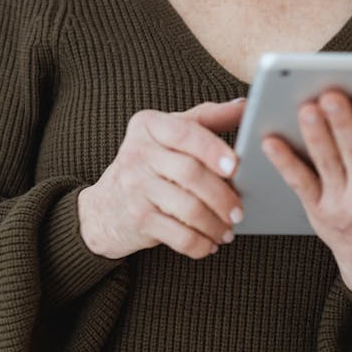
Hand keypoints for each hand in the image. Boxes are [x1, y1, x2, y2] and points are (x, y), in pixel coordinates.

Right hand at [78, 99, 245, 260]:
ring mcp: (134, 186)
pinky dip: (200, 243)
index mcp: (148, 125)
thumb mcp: (170, 132)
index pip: (185, 133)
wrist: (105, 207)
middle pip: (190, 173)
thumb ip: (207, 119)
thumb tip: (246, 107)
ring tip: (228, 230)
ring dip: (215, 223)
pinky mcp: (137, 218)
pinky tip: (210, 244)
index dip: (212, 149)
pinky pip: (178, 235)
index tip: (236, 166)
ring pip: (188, 207)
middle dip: (222, 195)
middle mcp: (137, 152)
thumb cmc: (149, 163)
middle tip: (240, 211)